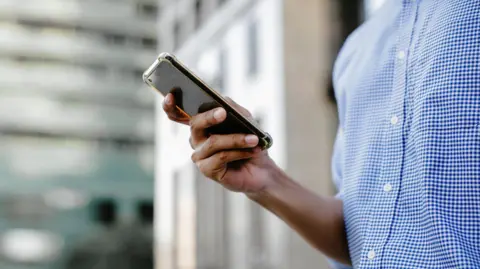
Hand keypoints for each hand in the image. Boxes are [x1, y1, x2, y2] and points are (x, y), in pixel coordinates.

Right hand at [162, 93, 278, 192]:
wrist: (262, 169)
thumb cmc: (251, 142)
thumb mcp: (246, 120)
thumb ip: (233, 108)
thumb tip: (222, 100)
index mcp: (201, 124)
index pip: (178, 114)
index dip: (170, 106)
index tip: (170, 95)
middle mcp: (196, 138)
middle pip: (195, 124)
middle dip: (209, 117)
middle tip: (223, 112)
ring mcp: (200, 155)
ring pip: (213, 142)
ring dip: (236, 139)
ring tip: (254, 139)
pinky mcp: (207, 169)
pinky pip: (221, 156)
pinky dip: (239, 152)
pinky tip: (252, 151)